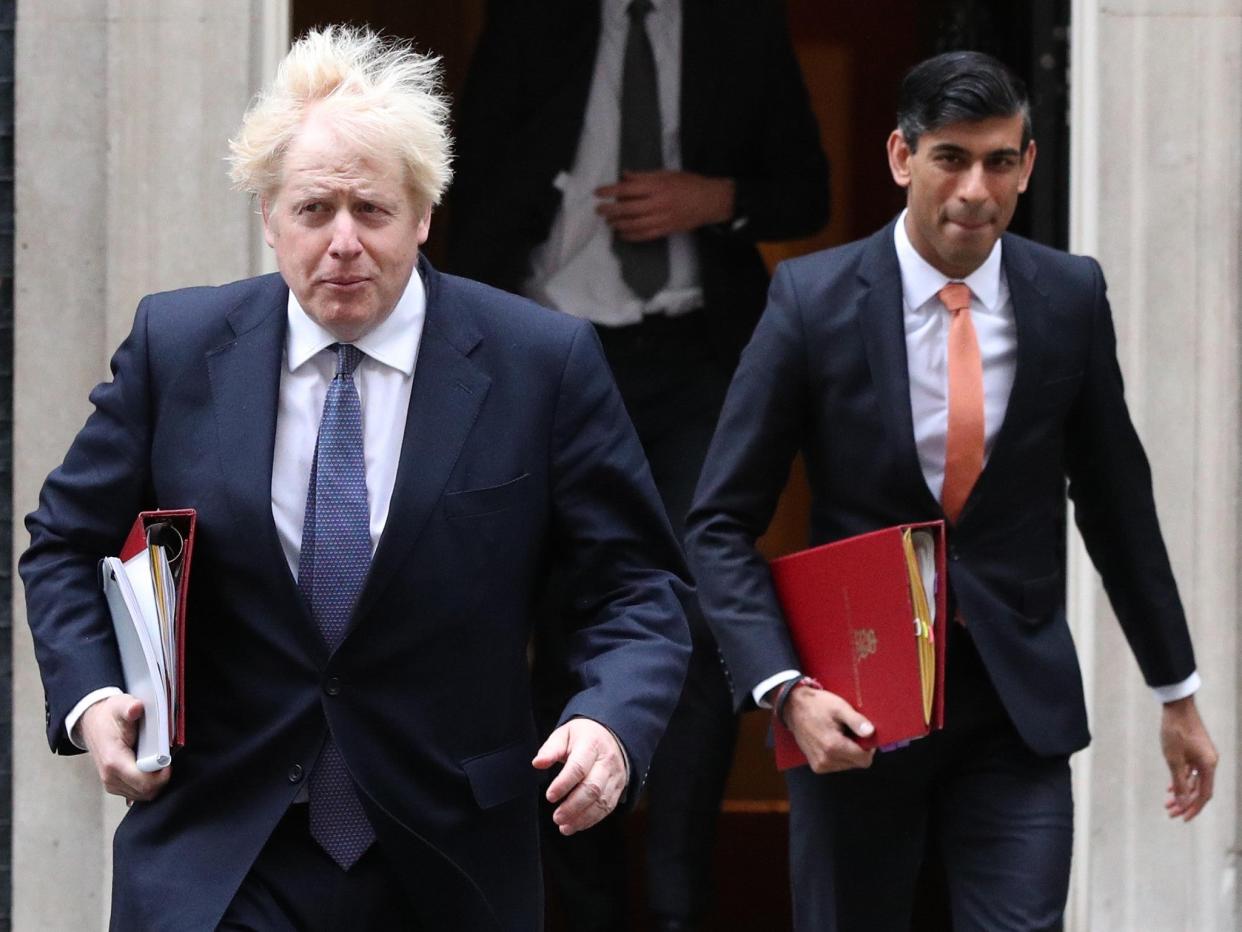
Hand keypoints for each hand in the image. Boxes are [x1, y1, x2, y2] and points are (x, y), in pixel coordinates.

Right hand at [78, 694, 170, 802]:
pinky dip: (147, 785)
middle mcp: (111, 777)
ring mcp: (112, 784)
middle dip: (161, 779)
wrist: (92, 723)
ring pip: (143, 795)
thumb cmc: (108, 716)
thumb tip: (136, 707)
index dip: (162, 775)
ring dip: (155, 782)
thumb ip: (130, 707)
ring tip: (158, 763)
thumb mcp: (120, 705)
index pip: (144, 782)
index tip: (169, 761)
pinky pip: (137, 793)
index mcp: (114, 761)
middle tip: (166, 760)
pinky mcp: (115, 785)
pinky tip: (150, 771)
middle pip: (146, 791)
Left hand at [532, 718, 627, 835]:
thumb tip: (538, 763)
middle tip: (557, 817)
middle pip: (592, 788)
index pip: (578, 767)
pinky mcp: (618, 788)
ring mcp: (615, 776)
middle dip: (573, 806)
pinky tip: (577, 824)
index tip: (550, 796)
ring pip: (601, 801)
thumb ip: (551, 749)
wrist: (612, 735)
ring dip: (582, 817)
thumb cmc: (584, 736)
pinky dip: (592, 819)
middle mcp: (606, 762)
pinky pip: (607, 807)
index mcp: (591, 745)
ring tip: (564, 826)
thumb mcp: (565, 734)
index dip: (564, 784)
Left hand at [595, 170, 734, 240]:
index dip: (610, 191)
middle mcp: (657, 203)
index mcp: (657, 186)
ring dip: (618, 224)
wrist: (710, 201)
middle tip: (599, 210)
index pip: (627, 189)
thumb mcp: (667, 173)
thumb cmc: (689, 184)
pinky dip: (630, 235)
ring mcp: (661, 218)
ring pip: (633, 224)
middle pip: (627, 209)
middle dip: (610, 210)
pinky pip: (644, 235)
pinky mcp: (665, 230)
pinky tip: (622, 233)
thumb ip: (644, 176)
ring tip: (608, 222)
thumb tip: (625, 176)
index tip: (598, 192)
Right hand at [782, 684, 875, 773]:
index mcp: (833, 746)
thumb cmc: (816, 705)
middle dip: (857, 749)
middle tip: (849, 732)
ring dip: (848, 753)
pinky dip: (839, 755)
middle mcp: (826, 760)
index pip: (864, 760)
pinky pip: (837, 765)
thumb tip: (871, 733)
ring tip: (838, 735)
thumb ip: (856, 721)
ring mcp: (820, 765)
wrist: (793, 707)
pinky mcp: (816, 766)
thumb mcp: (839, 707)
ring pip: (848, 765)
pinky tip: (832, 741)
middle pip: (857, 763)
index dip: (868, 747)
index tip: (863, 735)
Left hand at [1160, 695, 1216, 820]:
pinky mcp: (1196, 751)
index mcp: (1208, 766)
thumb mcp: (1174, 759)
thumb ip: (1180, 782)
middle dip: (1185, 802)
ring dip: (1182, 792)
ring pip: (1194, 781)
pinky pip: (1191, 771)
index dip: (1193, 808)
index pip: (1204, 794)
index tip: (1182, 818)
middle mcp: (1209, 762)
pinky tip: (1171, 787)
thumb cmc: (1175, 731)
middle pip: (1200, 789)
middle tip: (1170, 812)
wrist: (1177, 706)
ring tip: (1168, 802)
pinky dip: (1182, 780)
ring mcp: (1203, 756)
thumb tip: (1183, 802)